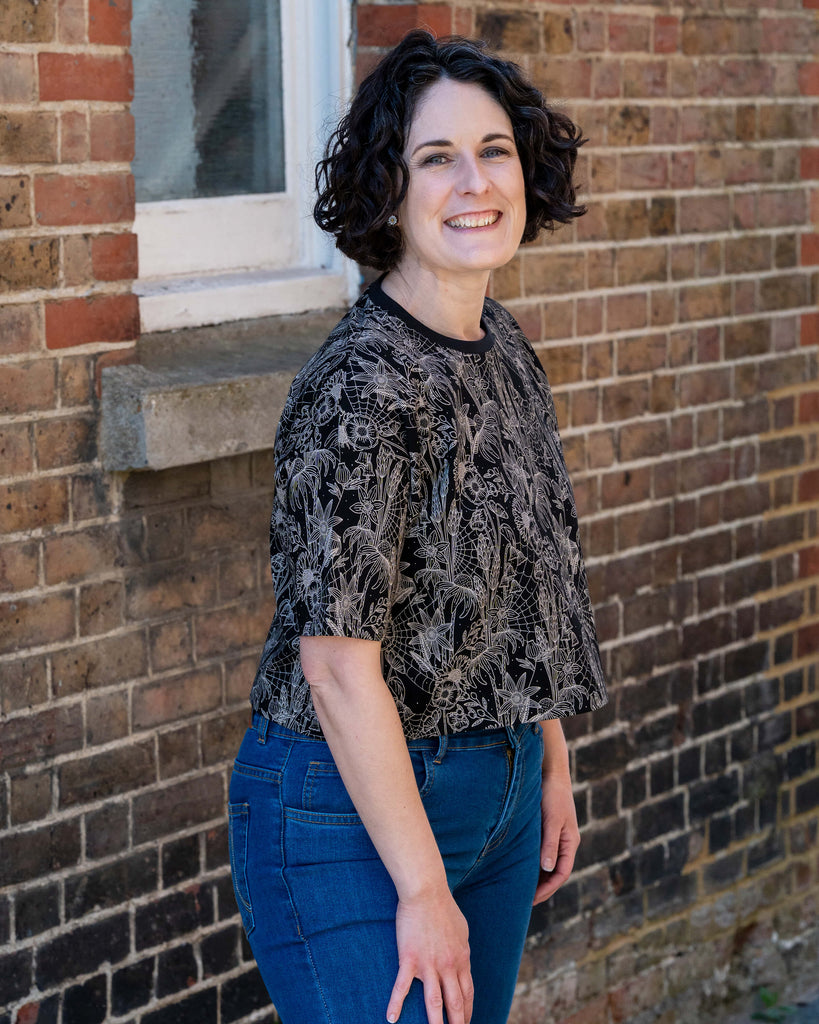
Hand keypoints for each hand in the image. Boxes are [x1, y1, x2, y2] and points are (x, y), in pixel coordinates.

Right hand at [387, 889, 472, 1023]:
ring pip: (433, 1001)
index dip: (467, 1011)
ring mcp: (428, 964)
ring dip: (435, 1023)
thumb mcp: (462, 930)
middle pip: (454, 1003)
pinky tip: (391, 1018)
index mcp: (461, 959)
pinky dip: (396, 1004)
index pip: (467, 993)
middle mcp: (448, 965)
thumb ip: (462, 950)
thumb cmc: (444, 907)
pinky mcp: (409, 959)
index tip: (465, 1023)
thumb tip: (463, 961)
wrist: (426, 892)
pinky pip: (402, 986)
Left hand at [532, 772, 579, 905]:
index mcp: (570, 842)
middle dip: (542, 887)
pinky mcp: (547, 828)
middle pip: (555, 871)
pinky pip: (541, 851)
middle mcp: (565, 842)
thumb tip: (548, 869)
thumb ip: (549, 844)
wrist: (550, 771)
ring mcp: (556, 835)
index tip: (532, 900)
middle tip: (524, 900)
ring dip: (537, 876)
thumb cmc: (552, 794)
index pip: (561, 874)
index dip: (548, 889)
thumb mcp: (551, 820)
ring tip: (521, 888)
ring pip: (548, 863)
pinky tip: (520, 866)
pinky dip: (533, 862)